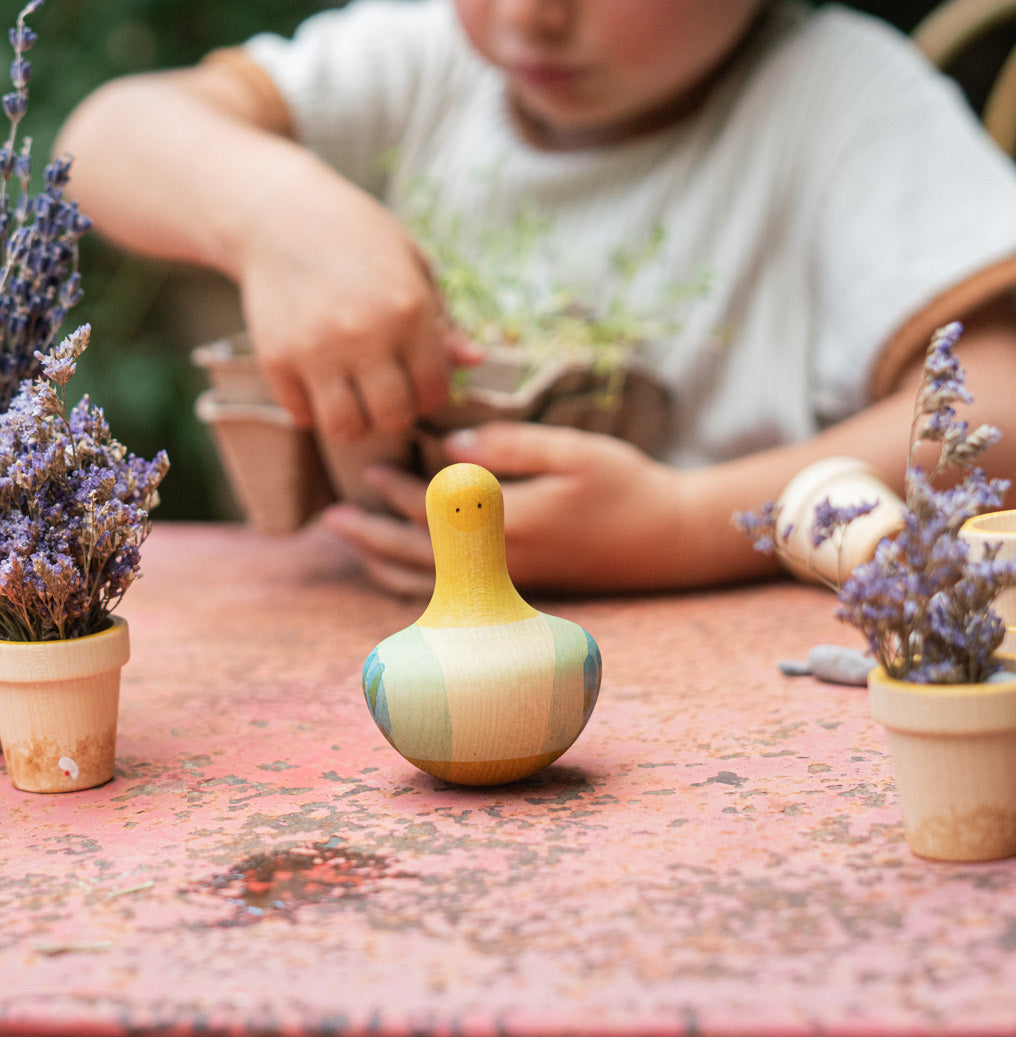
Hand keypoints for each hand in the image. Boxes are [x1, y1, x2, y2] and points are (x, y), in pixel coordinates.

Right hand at [237, 171, 479, 438]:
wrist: (279, 213)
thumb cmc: (359, 239)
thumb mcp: (412, 267)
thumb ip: (442, 321)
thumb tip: (476, 361)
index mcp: (409, 310)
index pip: (433, 391)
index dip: (429, 395)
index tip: (417, 384)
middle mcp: (365, 334)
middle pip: (392, 418)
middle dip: (395, 414)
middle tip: (385, 394)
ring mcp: (316, 349)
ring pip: (346, 428)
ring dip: (354, 420)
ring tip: (353, 396)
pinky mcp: (275, 358)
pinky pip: (302, 414)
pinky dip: (312, 408)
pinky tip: (317, 381)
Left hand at [322, 422, 692, 594]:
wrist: (667, 540)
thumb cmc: (626, 487)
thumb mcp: (576, 450)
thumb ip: (511, 444)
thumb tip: (449, 442)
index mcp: (512, 524)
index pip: (434, 509)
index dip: (396, 488)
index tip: (370, 465)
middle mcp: (502, 564)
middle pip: (417, 554)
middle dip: (370, 534)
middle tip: (329, 517)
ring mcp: (508, 584)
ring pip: (429, 582)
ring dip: (384, 562)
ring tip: (350, 543)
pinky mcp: (516, 591)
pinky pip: (449, 594)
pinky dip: (415, 581)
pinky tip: (397, 564)